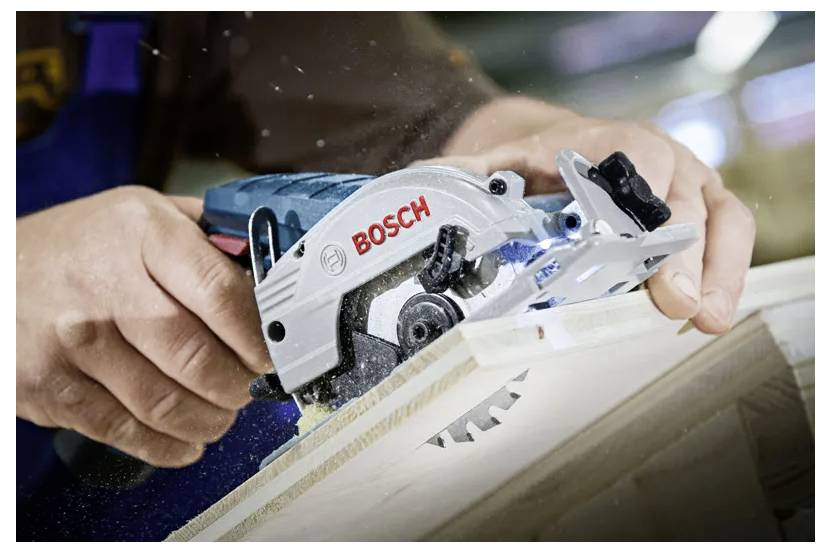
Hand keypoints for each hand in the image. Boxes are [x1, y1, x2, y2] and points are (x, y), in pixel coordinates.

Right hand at [16, 186, 270, 466]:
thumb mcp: (146, 214)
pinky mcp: (49, 385)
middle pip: (197, 358)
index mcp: (142, 233)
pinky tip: (186, 439)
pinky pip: (123, 431)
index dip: (258, 336)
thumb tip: (272, 274)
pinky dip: (167, 445)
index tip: (273, 353)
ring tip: (221, 414)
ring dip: (209, 420)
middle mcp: (105, 285)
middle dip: (239, 386)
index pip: (222, 295)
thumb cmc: (83, 244)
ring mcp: (74, 340)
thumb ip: (209, 238)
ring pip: (165, 403)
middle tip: (250, 388)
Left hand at [418, 96, 755, 333]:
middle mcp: (652, 153)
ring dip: (717, 267)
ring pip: (718, 213)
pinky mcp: (706, 204)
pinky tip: (715, 311)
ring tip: (708, 316)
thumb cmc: (537, 168)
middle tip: (675, 300)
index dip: (633, 202)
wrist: (568, 151)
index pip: (626, 158)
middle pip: (676, 195)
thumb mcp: (499, 168)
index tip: (628, 245)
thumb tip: (413, 195)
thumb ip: (465, 182)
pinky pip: (732, 231)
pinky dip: (730, 271)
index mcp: (597, 141)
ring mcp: (686, 177)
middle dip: (678, 249)